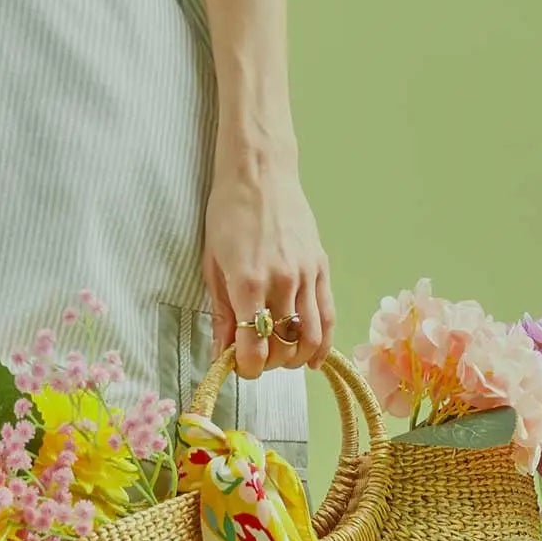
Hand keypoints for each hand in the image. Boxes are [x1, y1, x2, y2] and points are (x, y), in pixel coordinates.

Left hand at [202, 151, 333, 378]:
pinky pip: (329, 315)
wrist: (259, 172)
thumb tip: (220, 354)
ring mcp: (306, 275)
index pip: (254, 348)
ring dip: (296, 357)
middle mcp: (281, 282)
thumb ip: (221, 312)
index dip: (247, 368)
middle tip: (256, 358)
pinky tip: (313, 356)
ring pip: (311, 337)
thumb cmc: (227, 212)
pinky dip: (323, 342)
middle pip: (283, 347)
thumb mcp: (212, 262)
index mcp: (247, 282)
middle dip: (269, 364)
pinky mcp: (321, 267)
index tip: (240, 367)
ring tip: (282, 357)